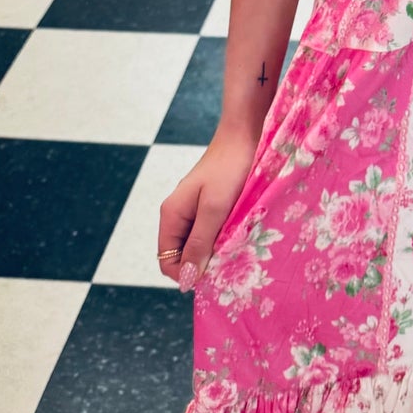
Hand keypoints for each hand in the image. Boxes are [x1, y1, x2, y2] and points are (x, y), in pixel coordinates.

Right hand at [157, 123, 259, 291]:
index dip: (186, 274)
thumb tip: (187, 278)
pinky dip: (222, 237)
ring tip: (236, 244)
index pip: (167, 262)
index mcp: (171, 214)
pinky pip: (210, 231)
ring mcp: (194, 209)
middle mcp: (178, 214)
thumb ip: (200, 242)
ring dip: (214, 250)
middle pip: (182, 255)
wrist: (245, 134)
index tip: (214, 273)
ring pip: (198, 244)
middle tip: (229, 260)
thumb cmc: (230, 168)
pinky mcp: (210, 204)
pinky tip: (239, 232)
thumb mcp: (214, 209)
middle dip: (202, 263)